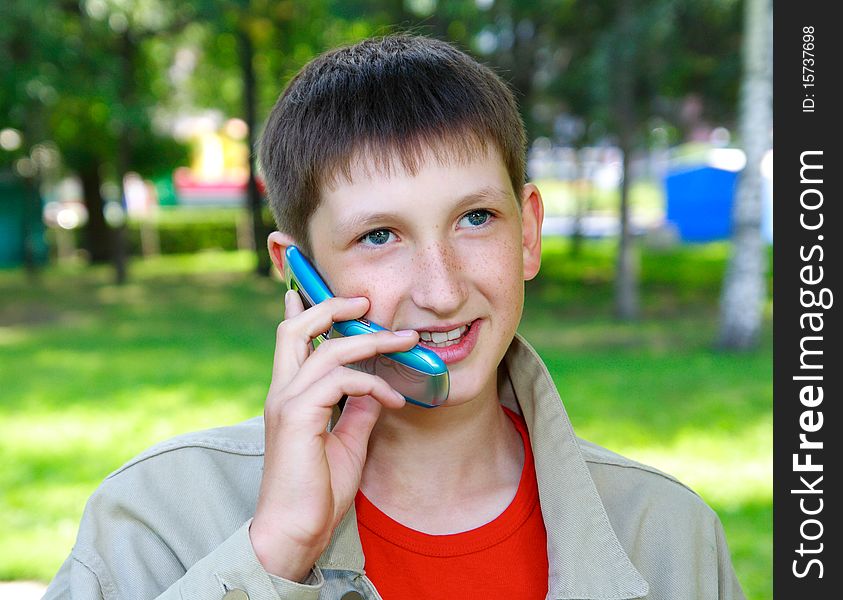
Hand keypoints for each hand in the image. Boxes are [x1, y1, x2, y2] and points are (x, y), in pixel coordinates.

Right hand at [249, 290, 418, 580]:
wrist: (295, 531)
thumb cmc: (318, 490)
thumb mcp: (348, 440)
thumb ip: (359, 409)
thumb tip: (378, 386)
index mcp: (290, 396)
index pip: (290, 342)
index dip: (302, 311)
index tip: (311, 289)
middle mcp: (283, 392)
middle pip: (295, 330)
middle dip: (330, 307)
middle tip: (366, 302)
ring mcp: (287, 402)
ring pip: (327, 349)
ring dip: (372, 342)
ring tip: (406, 342)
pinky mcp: (298, 416)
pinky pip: (341, 381)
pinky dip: (372, 382)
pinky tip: (394, 397)